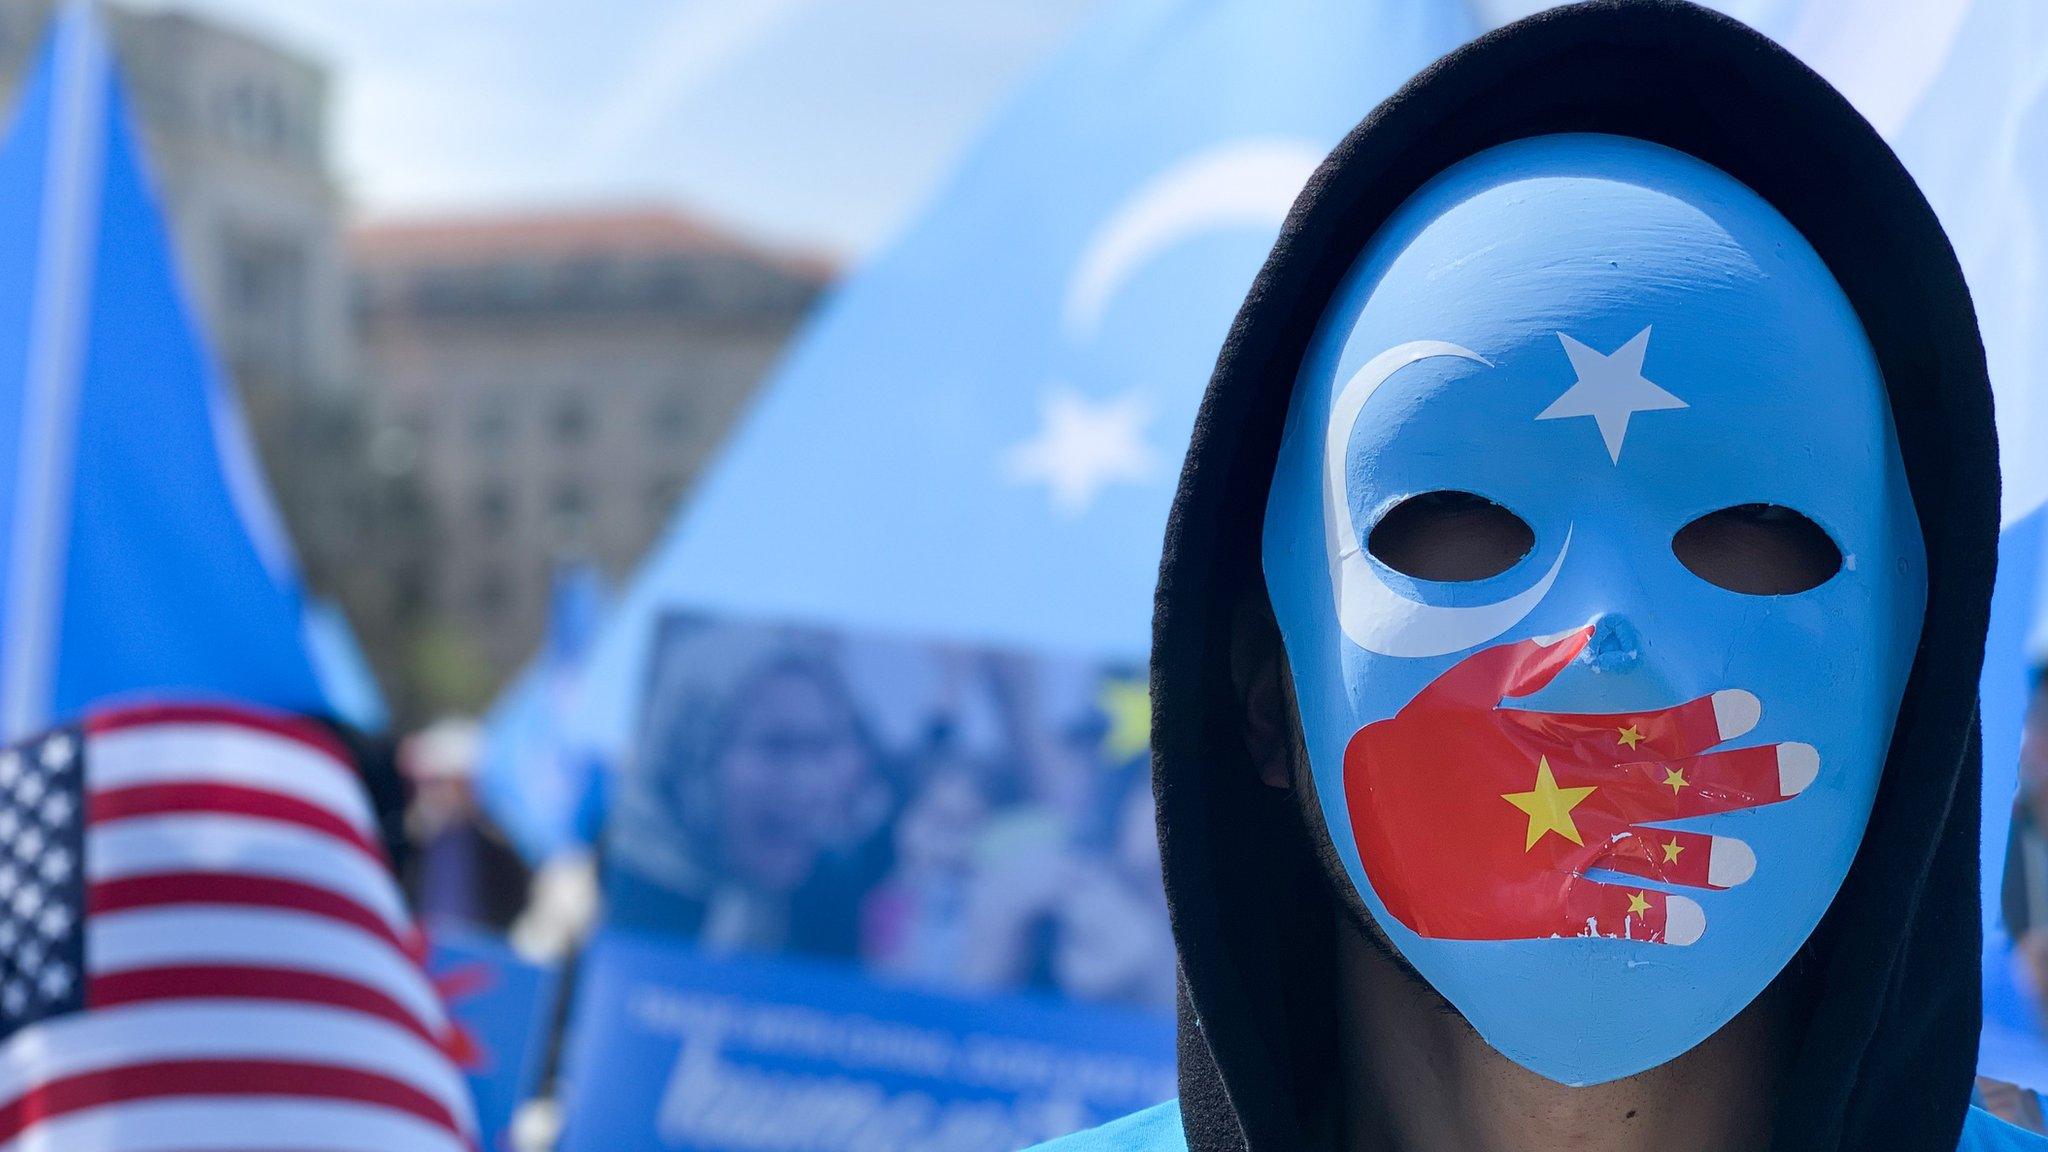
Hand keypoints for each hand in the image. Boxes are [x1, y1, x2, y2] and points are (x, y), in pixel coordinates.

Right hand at [1343, 628, 1816, 944]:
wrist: (1372, 818)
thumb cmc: (1414, 746)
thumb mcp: (1466, 687)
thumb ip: (1533, 664)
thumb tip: (1592, 634)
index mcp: (1561, 742)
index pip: (1652, 728)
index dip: (1707, 721)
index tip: (1754, 708)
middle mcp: (1578, 796)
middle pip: (1677, 787)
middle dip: (1743, 777)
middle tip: (1804, 767)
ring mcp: (1564, 852)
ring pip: (1654, 854)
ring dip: (1703, 856)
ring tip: (1748, 866)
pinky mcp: (1542, 901)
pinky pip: (1610, 913)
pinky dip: (1654, 920)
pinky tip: (1695, 926)